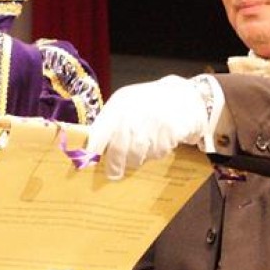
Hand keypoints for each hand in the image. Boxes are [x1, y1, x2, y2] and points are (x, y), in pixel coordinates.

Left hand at [84, 75, 209, 179]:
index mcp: (119, 105)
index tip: (86, 163)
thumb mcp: (125, 103)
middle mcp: (133, 115)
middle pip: (118, 150)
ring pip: (136, 155)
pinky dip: (156, 152)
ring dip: (136, 158)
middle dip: (114, 165)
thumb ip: (110, 121)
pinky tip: (159, 140)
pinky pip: (156, 153)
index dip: (92, 151)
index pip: (99, 132)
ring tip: (142, 147)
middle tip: (113, 173)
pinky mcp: (169, 134)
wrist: (184, 95)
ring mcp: (151, 125)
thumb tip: (93, 147)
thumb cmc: (149, 102)